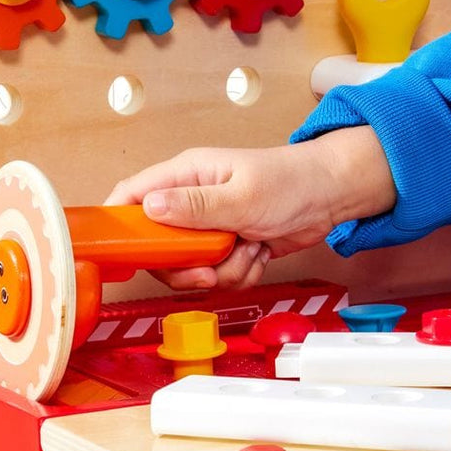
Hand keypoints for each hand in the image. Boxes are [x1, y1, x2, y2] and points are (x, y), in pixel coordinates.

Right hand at [104, 126, 394, 289]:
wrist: (331, 197)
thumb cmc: (291, 182)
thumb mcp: (242, 196)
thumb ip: (194, 205)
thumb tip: (149, 208)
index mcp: (186, 176)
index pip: (133, 195)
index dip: (119, 223)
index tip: (121, 252)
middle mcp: (191, 201)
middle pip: (159, 246)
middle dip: (185, 266)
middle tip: (208, 267)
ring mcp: (210, 226)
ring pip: (192, 267)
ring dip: (223, 269)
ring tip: (248, 247)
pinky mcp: (227, 246)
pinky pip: (218, 274)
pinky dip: (240, 272)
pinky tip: (258, 253)